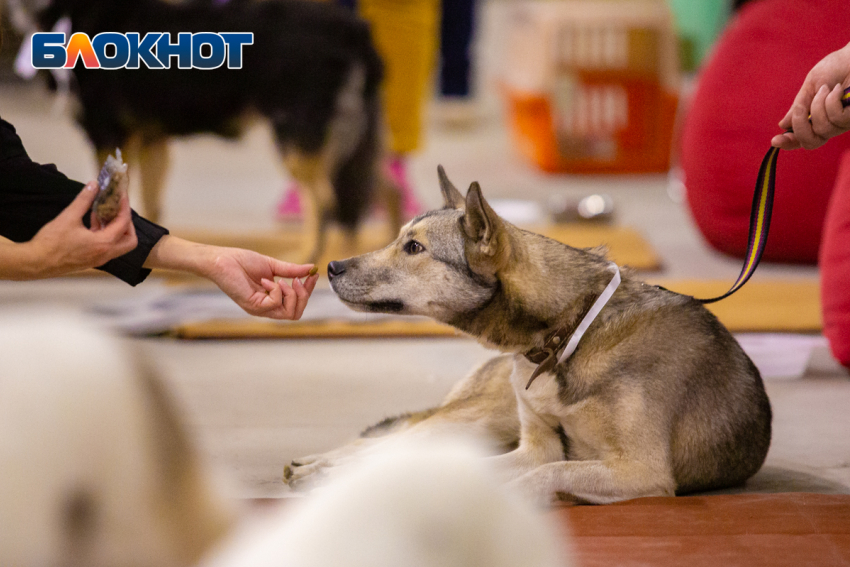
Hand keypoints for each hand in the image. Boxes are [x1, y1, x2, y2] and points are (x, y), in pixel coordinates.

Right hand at [26, 181, 136, 277]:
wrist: (36, 262)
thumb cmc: (51, 243)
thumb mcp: (68, 217)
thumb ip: (84, 200)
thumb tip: (93, 185)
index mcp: (103, 244)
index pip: (124, 223)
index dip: (124, 207)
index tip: (121, 196)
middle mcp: (105, 254)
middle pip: (130, 241)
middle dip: (128, 224)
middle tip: (119, 211)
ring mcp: (98, 260)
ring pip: (118, 245)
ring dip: (115, 229)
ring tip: (103, 213)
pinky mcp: (90, 261)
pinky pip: (106, 248)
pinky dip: (105, 235)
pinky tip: (92, 223)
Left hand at [204, 247, 318, 319]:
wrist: (221, 260)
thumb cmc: (241, 262)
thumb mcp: (272, 265)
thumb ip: (291, 270)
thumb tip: (310, 269)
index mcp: (271, 299)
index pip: (297, 305)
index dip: (308, 291)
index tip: (313, 275)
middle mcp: (267, 307)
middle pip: (296, 314)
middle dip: (303, 296)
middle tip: (298, 279)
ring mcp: (260, 309)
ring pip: (289, 313)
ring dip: (291, 294)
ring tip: (282, 280)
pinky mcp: (253, 306)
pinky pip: (275, 303)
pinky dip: (277, 290)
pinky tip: (266, 280)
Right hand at [772, 42, 849, 149]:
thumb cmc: (836, 67)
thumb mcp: (811, 85)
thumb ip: (799, 106)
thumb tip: (783, 125)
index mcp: (817, 119)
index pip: (802, 139)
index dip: (788, 143)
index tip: (774, 140)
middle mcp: (831, 125)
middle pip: (810, 142)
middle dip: (800, 126)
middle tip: (800, 109)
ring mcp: (844, 123)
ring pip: (822, 128)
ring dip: (818, 106)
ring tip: (827, 88)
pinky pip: (835, 118)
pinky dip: (831, 101)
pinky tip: (838, 89)